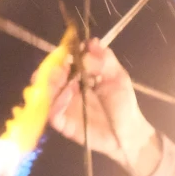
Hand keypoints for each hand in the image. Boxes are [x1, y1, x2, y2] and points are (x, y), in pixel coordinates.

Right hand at [49, 39, 159, 175]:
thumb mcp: (118, 77)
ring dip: (49, 83)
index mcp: (78, 77)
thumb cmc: (124, 105)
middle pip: (49, 76)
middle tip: (61, 66)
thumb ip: (106, 60)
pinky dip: (56, 102)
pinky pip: (52, 112)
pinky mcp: (64, 123)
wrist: (129, 133)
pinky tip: (68, 95)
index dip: (61, 55)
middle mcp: (67, 89)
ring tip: (61, 76)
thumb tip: (92, 42)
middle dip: (51, 68)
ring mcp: (64, 106)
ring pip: (45, 93)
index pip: (62, 62)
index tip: (67, 52)